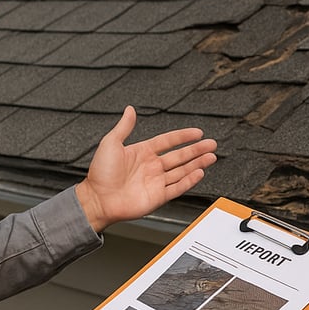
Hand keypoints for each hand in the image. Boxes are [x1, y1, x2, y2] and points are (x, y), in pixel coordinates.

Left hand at [76, 106, 216, 232]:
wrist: (97, 199)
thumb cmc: (100, 173)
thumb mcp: (111, 143)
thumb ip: (124, 127)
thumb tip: (129, 110)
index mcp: (142, 152)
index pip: (168, 141)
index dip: (183, 136)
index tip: (197, 132)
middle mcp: (152, 167)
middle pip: (179, 156)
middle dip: (196, 150)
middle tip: (211, 144)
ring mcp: (156, 182)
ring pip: (182, 170)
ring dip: (197, 163)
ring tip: (211, 156)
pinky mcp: (158, 196)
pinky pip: (178, 187)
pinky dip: (189, 180)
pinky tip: (199, 173)